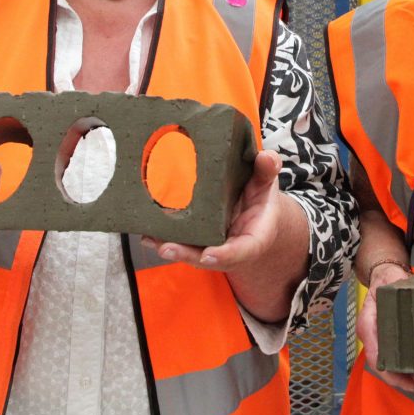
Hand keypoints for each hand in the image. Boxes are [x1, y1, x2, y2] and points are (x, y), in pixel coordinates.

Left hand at [140, 149, 284, 268]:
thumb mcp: (266, 182)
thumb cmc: (259, 196)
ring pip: (191, 251)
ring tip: (151, 240)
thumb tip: (267, 157)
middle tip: (167, 248)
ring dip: (170, 247)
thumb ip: (267, 171)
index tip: (209, 256)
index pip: (241, 251)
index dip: (225, 255)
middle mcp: (230, 246)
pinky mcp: (197, 239)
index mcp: (253, 237)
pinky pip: (181, 241)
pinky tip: (146, 234)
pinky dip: (163, 239)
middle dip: (187, 254)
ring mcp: (212, 245)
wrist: (255, 210)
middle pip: (208, 257)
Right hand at [357, 261, 413, 392]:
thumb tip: (412, 314)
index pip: (376, 358)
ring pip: (397, 363)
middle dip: (408, 377)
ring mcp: (385, 339)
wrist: (387, 276)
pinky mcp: (396, 338)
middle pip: (388, 366)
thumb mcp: (387, 286)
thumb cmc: (386, 282)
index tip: (411, 384)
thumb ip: (393, 298)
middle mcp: (374, 338)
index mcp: (368, 327)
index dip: (391, 375)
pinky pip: (403, 356)